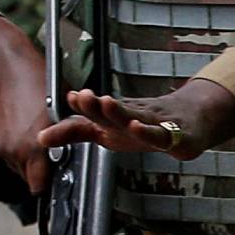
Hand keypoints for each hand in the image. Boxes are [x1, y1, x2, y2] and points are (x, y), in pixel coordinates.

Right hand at [0, 13, 53, 195]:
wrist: (9, 71)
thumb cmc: (41, 87)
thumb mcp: (65, 115)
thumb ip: (65, 141)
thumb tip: (73, 157)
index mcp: (34, 147)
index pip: (40, 185)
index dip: (49, 183)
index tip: (55, 177)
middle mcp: (15, 152)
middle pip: (29, 178)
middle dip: (39, 170)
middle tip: (48, 153)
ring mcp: (1, 148)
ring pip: (18, 168)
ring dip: (27, 160)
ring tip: (34, 139)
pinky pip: (7, 156)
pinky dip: (15, 150)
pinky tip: (22, 132)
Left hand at [37, 77, 234, 159]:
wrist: (194, 118)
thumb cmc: (146, 124)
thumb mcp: (108, 131)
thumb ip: (76, 133)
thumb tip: (39, 138)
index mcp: (115, 119)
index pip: (94, 114)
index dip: (83, 107)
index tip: (71, 97)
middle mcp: (133, 117)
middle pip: (113, 111)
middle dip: (97, 106)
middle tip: (82, 96)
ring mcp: (156, 125)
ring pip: (136, 117)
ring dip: (120, 111)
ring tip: (105, 103)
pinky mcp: (177, 138)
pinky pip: (162, 136)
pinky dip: (149, 132)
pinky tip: (137, 127)